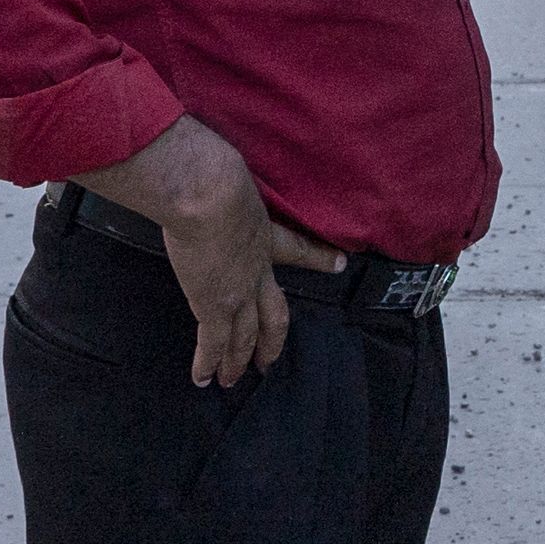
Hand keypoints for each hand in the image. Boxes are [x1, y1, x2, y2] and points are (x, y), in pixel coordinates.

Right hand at [106, 121, 339, 391]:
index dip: (319, 258)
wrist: (207, 193)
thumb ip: (225, 180)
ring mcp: (238, 293)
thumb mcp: (231, 177)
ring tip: (236, 380)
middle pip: (274, 314)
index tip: (339, 263)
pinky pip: (214, 343)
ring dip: (240, 360)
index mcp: (264, 235)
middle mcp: (257, 270)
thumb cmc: (214, 175)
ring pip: (244, 337)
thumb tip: (207, 163)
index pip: (298, 249)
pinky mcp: (214, 305)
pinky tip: (204, 379)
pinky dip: (210, 363)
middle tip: (274, 360)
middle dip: (274, 339)